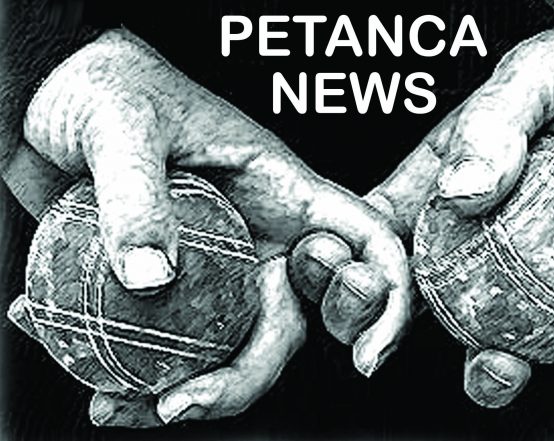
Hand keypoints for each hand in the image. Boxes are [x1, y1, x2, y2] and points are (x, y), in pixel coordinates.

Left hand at [3, 29, 410, 424]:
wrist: (47, 93)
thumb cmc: (103, 84)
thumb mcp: (122, 124)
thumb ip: (137, 195)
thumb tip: (149, 278)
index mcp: (280, 190)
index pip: (361, 241)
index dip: (384, 301)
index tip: (365, 359)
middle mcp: (257, 235)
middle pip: (285, 323)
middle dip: (247, 376)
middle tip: (182, 401)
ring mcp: (214, 264)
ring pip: (225, 345)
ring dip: (183, 388)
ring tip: (119, 405)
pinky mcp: (165, 280)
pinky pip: (167, 338)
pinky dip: (130, 365)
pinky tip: (84, 369)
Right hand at [364, 30, 553, 405]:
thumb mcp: (533, 78)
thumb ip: (492, 126)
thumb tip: (460, 194)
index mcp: (442, 195)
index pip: (380, 238)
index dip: (356, 272)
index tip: (359, 294)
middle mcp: (474, 245)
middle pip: (413, 306)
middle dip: (384, 337)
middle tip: (385, 347)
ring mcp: (527, 279)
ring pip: (489, 346)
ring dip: (488, 377)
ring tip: (502, 365)